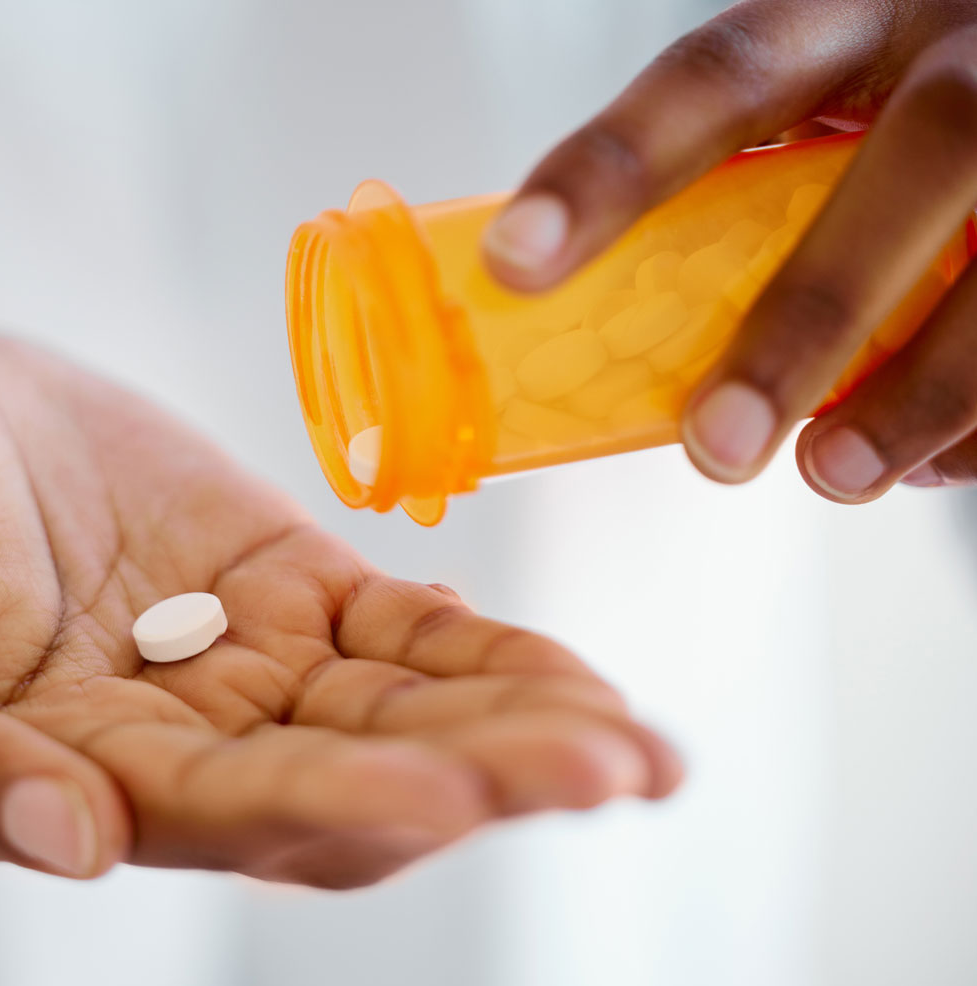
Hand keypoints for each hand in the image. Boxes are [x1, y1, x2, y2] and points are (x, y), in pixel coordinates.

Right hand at [0, 328, 680, 887]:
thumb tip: (70, 846)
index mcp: (57, 778)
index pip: (213, 814)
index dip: (325, 800)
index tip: (439, 790)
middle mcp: (165, 747)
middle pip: (339, 785)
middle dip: (472, 781)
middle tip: (601, 771)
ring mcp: (233, 665)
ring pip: (392, 716)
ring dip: (510, 731)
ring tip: (635, 749)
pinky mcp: (280, 584)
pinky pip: (398, 633)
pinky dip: (482, 653)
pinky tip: (575, 679)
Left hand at [482, 0, 976, 499]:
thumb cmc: (886, 133)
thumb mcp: (816, 118)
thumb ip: (729, 196)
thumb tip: (584, 341)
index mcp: (851, 15)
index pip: (720, 72)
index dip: (614, 165)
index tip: (518, 259)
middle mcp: (970, 46)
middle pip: (922, 151)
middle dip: (813, 313)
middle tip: (715, 444)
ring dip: (920, 390)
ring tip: (830, 475)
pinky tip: (927, 464)